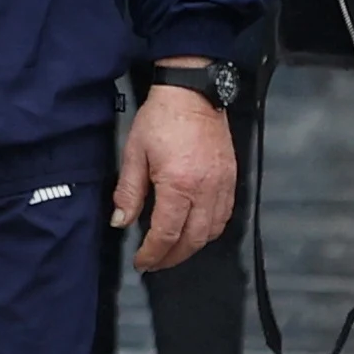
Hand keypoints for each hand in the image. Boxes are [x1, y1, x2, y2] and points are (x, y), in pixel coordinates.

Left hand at [113, 72, 236, 271]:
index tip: (141, 262)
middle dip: (172, 257)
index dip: (152, 253)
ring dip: (192, 247)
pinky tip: (196, 230)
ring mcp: (223, 185)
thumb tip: (121, 222)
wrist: (193, 92)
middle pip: (193, 240)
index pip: (166, 234)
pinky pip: (225, 215)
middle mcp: (205, 190)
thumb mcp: (134, 152)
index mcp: (178, 184)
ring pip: (212, 232)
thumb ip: (128, 192)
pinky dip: (210, 230)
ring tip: (173, 250)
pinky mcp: (232, 179)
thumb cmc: (161, 118)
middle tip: (155, 262)